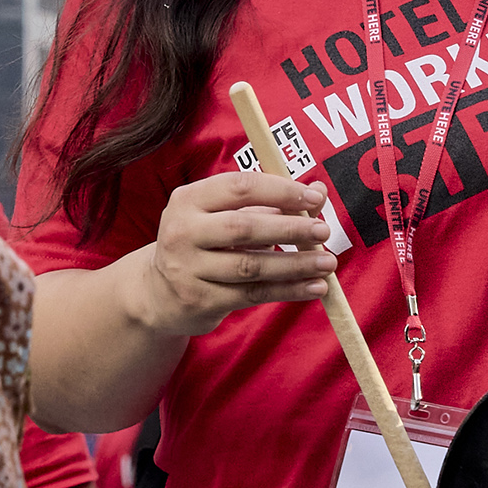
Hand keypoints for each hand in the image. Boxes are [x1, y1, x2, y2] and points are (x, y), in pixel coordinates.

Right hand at [129, 172, 336, 338]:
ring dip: (295, 264)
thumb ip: (270, 203)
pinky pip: (252, 295)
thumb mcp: (226, 216)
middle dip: (290, 229)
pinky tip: (314, 287)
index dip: (281, 190)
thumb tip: (319, 193)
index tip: (314, 198)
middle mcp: (182, 232)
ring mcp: (188, 269)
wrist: (160, 292)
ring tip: (327, 262)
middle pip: (244, 227)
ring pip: (251, 266)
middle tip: (323, 231)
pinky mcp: (199, 301)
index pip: (240, 187)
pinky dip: (288, 290)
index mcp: (189, 200)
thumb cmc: (203, 244)